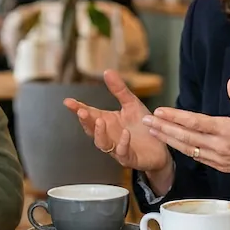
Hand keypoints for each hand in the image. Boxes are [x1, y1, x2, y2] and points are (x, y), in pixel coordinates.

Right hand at [63, 69, 171, 184]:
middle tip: (81, 111)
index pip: (89, 114)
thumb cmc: (143, 125)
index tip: (68, 101)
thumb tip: (107, 71)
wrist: (161, 145)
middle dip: (85, 121)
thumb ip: (119, 90)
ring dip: (99, 133)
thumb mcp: (132, 104)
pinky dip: (122, 144)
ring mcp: (117, 148)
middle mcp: (109, 135)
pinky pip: (122, 153)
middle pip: (91, 129)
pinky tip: (125, 134)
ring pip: (102, 144)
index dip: (78, 108)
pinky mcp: (130, 158)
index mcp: (107, 121)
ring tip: (99, 121)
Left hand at [143, 77, 229, 192]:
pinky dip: (180, 149)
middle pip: (184, 137)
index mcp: (227, 130)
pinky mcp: (218, 166)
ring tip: (152, 131)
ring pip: (186, 148)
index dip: (175, 117)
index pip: (195, 122)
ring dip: (167, 139)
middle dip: (163, 128)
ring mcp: (217, 158)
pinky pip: (195, 157)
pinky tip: (171, 143)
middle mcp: (218, 146)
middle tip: (145, 121)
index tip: (159, 112)